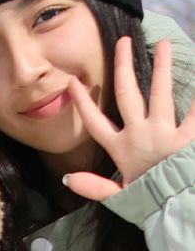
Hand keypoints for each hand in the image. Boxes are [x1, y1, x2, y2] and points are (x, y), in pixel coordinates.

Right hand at [64, 37, 194, 200]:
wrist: (175, 207)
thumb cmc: (149, 204)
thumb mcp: (118, 197)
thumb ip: (94, 186)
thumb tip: (67, 179)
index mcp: (121, 149)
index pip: (95, 122)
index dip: (83, 102)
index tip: (74, 82)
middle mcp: (140, 134)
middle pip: (127, 94)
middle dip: (123, 66)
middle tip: (123, 42)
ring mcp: (164, 133)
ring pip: (160, 93)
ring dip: (161, 67)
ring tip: (164, 45)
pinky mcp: (187, 137)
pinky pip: (194, 113)